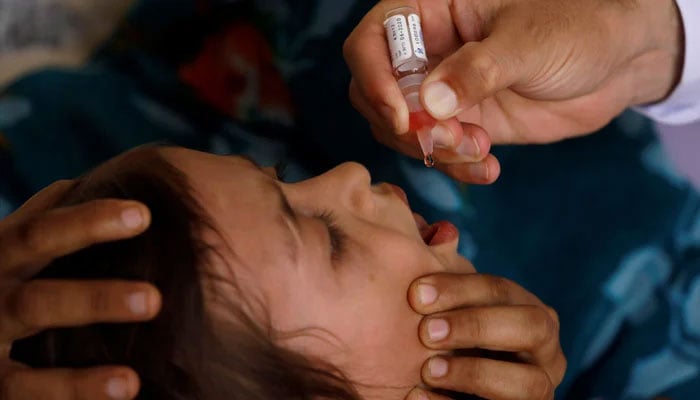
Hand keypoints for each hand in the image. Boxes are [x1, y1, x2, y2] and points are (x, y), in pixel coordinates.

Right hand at [0, 181, 160, 399]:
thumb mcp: (8, 248)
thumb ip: (40, 217)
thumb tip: (85, 180)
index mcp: (2, 257)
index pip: (41, 233)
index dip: (88, 222)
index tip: (142, 215)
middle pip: (38, 301)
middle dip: (94, 301)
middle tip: (153, 302)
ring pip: (31, 372)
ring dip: (79, 376)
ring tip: (130, 383)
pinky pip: (27, 396)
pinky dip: (73, 395)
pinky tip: (122, 392)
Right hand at [345, 0, 682, 181]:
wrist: (619, 61)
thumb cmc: (576, 26)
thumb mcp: (527, 41)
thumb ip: (477, 70)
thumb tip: (428, 103)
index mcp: (429, 13)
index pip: (370, 43)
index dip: (373, 80)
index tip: (402, 116)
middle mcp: (428, 53)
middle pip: (375, 95)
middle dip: (407, 126)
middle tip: (451, 138)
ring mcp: (443, 91)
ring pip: (404, 131)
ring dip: (434, 151)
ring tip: (478, 150)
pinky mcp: (465, 124)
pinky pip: (440, 153)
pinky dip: (457, 168)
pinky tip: (489, 169)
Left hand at [405, 273, 565, 399]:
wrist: (456, 388)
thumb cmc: (449, 340)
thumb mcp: (447, 307)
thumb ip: (443, 270)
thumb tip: (438, 232)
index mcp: (529, 311)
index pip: (502, 291)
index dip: (461, 289)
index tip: (416, 293)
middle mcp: (545, 350)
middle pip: (532, 327)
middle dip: (477, 326)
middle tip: (426, 331)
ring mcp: (539, 388)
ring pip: (530, 383)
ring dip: (475, 373)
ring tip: (427, 369)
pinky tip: (416, 396)